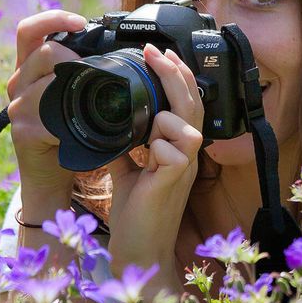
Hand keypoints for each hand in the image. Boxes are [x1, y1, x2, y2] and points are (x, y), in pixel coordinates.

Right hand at [6, 9, 87, 217]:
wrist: (52, 176)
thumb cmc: (69, 134)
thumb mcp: (73, 96)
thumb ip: (82, 73)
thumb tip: (119, 51)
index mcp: (30, 69)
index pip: (30, 30)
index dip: (53, 19)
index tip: (80, 22)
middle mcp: (18, 83)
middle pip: (43, 52)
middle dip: (73, 58)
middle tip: (97, 73)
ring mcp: (17, 107)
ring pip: (45, 83)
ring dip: (73, 88)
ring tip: (93, 101)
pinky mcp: (23, 131)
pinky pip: (46, 118)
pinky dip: (68, 121)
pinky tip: (79, 129)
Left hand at [106, 44, 204, 274]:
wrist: (138, 250)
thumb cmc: (135, 211)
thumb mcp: (127, 166)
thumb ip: (125, 141)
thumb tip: (109, 116)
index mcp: (177, 147)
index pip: (186, 102)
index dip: (176, 75)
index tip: (155, 53)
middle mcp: (186, 154)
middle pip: (192, 103)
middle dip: (174, 73)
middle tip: (155, 52)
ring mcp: (184, 168)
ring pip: (189, 124)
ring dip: (167, 114)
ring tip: (146, 126)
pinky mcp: (173, 182)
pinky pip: (173, 151)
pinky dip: (157, 146)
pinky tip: (144, 157)